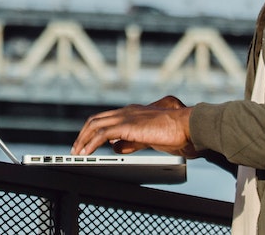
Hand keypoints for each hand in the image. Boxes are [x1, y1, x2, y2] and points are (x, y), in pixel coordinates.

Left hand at [71, 95, 196, 156]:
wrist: (188, 126)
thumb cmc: (174, 132)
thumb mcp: (147, 138)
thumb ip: (131, 141)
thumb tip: (115, 146)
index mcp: (131, 113)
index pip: (104, 118)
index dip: (91, 130)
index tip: (84, 143)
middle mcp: (126, 111)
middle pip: (95, 120)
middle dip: (82, 135)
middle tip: (76, 149)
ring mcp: (126, 116)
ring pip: (95, 125)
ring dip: (83, 139)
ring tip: (77, 153)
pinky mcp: (128, 125)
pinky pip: (102, 133)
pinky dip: (91, 143)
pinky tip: (87, 153)